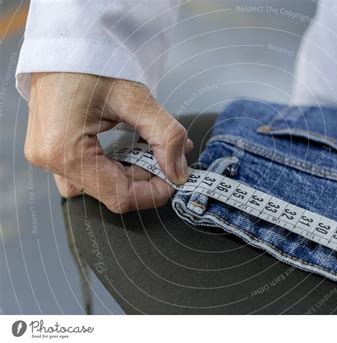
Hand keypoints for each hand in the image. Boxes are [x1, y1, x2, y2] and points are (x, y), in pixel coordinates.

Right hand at [24, 72, 192, 212]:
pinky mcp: (50, 148)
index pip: (120, 195)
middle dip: (145, 177)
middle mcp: (49, 159)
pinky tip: (128, 146)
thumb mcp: (138, 98)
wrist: (69, 41)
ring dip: (129, 172)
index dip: (154, 192)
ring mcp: (45, 155)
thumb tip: (179, 172)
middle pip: (110, 191)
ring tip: (148, 147)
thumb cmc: (97, 62)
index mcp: (64, 150)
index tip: (176, 177)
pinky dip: (112, 165)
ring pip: (97, 186)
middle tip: (167, 156)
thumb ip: (166, 137)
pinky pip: (84, 173)